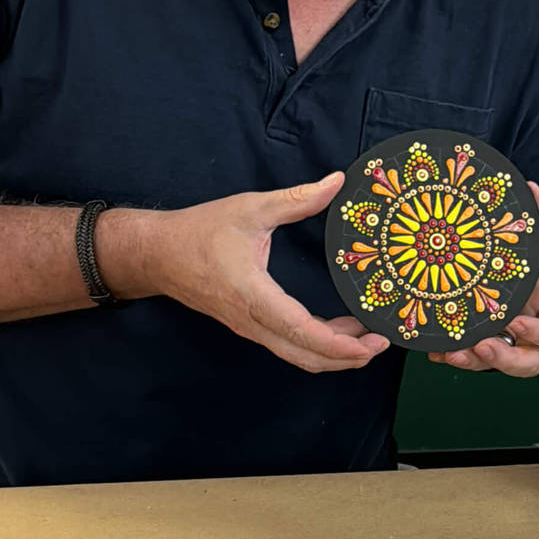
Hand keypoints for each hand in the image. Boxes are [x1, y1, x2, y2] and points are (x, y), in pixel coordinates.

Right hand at [132, 171, 389, 372]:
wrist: (156, 254)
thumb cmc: (201, 231)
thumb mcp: (251, 208)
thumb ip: (297, 199)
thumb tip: (337, 181)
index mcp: (253, 295)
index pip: (299, 330)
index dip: (337, 343)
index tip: (369, 342)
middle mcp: (252, 321)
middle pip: (304, 355)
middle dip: (346, 357)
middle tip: (382, 341)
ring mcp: (249, 328)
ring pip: (296, 354)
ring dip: (333, 354)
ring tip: (368, 339)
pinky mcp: (249, 325)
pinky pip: (287, 344)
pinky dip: (316, 345)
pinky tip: (340, 330)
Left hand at [430, 181, 538, 376]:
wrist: (507, 262)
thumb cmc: (526, 254)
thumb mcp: (529, 236)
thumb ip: (530, 216)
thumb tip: (530, 187)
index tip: (517, 322)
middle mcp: (532, 330)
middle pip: (532, 363)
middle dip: (508, 359)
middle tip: (483, 346)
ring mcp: (508, 339)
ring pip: (498, 364)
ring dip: (475, 362)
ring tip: (453, 352)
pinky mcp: (484, 342)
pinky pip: (471, 358)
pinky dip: (453, 356)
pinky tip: (435, 349)